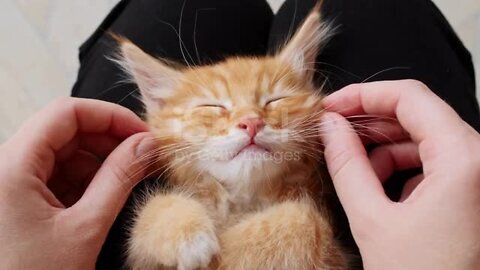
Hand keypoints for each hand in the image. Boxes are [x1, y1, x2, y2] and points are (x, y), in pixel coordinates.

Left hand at [0, 98, 155, 268]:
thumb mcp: (85, 228)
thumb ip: (119, 179)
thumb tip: (147, 145)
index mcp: (10, 167)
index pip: (66, 113)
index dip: (110, 116)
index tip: (143, 134)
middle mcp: (4, 166)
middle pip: (64, 130)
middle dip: (108, 139)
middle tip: (143, 157)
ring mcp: (9, 182)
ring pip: (62, 152)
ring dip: (99, 161)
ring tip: (128, 179)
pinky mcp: (16, 198)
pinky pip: (55, 174)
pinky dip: (84, 180)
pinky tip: (104, 196)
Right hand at [320, 80, 479, 269]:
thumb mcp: (372, 219)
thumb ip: (346, 164)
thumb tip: (330, 127)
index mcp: (464, 159)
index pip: (409, 97)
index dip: (363, 96)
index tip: (332, 107)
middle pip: (418, 114)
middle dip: (371, 121)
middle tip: (334, 132)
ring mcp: (479, 174)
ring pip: (424, 136)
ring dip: (384, 146)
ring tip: (355, 168)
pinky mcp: (472, 189)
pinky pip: (434, 159)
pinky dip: (402, 165)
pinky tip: (381, 187)